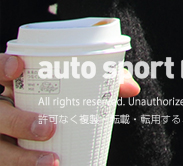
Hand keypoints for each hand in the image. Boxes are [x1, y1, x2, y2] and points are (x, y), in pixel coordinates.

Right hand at [1, 54, 139, 165]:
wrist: (38, 130)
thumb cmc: (58, 100)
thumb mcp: (73, 86)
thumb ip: (100, 79)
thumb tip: (131, 89)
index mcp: (10, 84)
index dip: (1, 66)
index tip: (17, 67)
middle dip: (18, 121)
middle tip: (48, 127)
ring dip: (20, 157)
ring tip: (51, 161)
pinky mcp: (1, 154)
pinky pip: (5, 164)